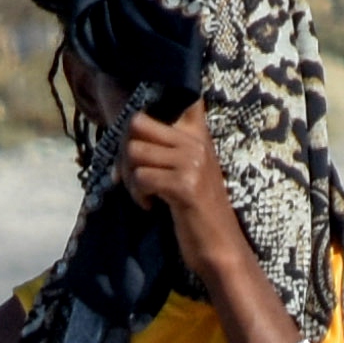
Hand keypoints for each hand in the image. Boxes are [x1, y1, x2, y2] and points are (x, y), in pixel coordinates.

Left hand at [108, 100, 256, 297]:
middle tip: (130, 177)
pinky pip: (141, 178)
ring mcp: (192, 162)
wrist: (219, 246)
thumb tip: (124, 134)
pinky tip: (151, 206)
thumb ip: (165, 148)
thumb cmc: (196, 211)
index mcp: (198, 134)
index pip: (181, 96)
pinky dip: (138, 195)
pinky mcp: (184, 185)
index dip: (154, 99)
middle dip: (123, 151)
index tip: (140, 120)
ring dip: (128, 178)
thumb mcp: (187, 170)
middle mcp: (196, 143)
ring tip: (143, 194)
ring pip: (133, 152)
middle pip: (137, 123)